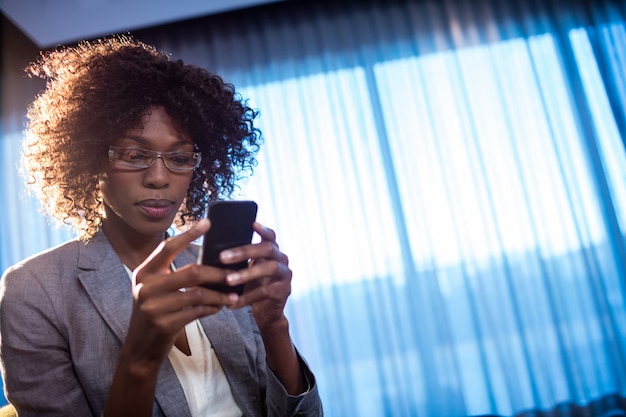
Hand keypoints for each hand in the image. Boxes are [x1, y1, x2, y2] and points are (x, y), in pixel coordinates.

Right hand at [123, 219, 237, 365]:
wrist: (140, 348)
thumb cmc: (154, 312)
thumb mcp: (155, 289)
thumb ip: (172, 273)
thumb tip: (208, 258)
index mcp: (144, 272)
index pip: (168, 247)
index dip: (189, 234)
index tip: (208, 222)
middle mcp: (146, 286)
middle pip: (192, 272)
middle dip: (217, 274)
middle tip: (235, 274)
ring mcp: (153, 306)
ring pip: (198, 294)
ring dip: (220, 295)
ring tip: (233, 296)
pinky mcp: (164, 324)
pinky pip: (197, 312)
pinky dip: (212, 309)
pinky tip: (220, 307)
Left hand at [220, 222, 291, 328]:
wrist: (267, 312)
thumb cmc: (252, 286)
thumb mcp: (246, 270)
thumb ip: (238, 260)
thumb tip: (212, 254)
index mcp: (271, 251)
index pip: (270, 235)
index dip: (262, 229)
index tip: (251, 223)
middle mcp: (281, 259)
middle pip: (267, 248)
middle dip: (244, 251)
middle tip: (223, 257)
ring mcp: (285, 275)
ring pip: (269, 268)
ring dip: (246, 274)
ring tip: (228, 280)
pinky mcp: (283, 291)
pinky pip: (265, 292)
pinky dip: (246, 297)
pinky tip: (232, 303)